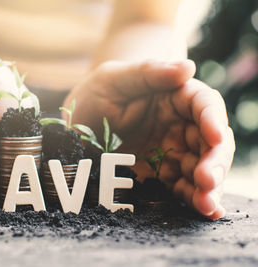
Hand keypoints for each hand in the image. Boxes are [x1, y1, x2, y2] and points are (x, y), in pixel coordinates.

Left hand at [64, 60, 234, 219]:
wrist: (80, 121)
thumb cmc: (99, 93)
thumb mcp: (114, 78)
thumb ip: (148, 72)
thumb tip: (188, 68)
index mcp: (175, 96)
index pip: (203, 104)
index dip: (213, 119)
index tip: (214, 135)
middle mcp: (180, 125)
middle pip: (209, 141)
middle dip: (214, 161)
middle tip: (207, 180)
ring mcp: (172, 151)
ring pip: (201, 167)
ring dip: (208, 187)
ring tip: (207, 205)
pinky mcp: (161, 174)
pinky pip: (182, 186)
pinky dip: (193, 198)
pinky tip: (203, 210)